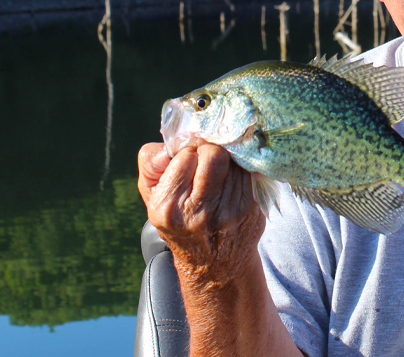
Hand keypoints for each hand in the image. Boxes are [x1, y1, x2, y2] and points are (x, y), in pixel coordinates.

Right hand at [137, 142, 264, 284]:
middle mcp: (199, 212)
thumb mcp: (152, 195)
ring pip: (233, 161)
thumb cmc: (179, 220)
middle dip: (210, 152)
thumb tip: (175, 140)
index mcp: (168, 207)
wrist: (213, 263)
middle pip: (214, 154)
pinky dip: (240, 173)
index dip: (188, 153)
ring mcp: (229, 211)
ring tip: (218, 177)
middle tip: (206, 164)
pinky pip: (248, 173)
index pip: (187, 155)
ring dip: (226, 162)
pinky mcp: (251, 209)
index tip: (188, 164)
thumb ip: (152, 162)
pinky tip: (231, 185)